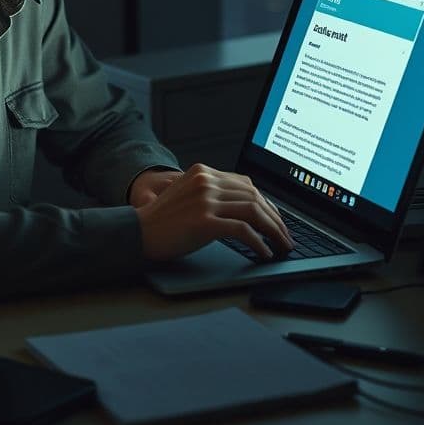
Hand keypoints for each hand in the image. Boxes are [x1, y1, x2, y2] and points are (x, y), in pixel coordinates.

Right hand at [134, 162, 292, 261]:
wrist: (137, 233)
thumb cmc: (162, 221)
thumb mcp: (188, 196)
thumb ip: (212, 194)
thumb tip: (247, 208)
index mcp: (203, 171)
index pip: (246, 183)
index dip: (267, 203)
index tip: (276, 220)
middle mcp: (206, 181)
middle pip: (254, 196)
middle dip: (275, 219)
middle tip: (286, 237)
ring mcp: (205, 200)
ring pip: (253, 211)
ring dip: (273, 231)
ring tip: (282, 246)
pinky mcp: (205, 220)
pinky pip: (243, 230)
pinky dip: (259, 243)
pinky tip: (264, 253)